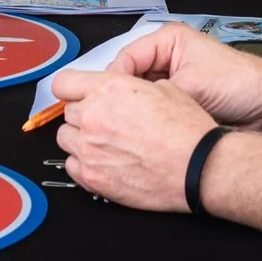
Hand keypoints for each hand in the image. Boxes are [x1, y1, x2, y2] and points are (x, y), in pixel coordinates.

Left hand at [48, 71, 220, 211]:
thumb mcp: (165, 88)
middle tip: (105, 120)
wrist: (198, 166)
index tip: (78, 93)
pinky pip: (72, 166)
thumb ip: (130, 87)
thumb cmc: (186, 130)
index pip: (63, 82)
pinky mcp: (92, 178)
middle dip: (84, 113)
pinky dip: (83, 163)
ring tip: (105, 142)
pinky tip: (105, 161)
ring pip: (65, 139)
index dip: (72, 87)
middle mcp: (93, 117)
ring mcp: (89, 150)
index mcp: (109, 89)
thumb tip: (122, 91)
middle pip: (68, 112)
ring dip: (80, 138)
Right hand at [103, 21, 261, 126]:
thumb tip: (126, 105)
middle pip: (130, 76)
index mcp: (168, 40)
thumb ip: (156, 94)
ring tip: (128, 124)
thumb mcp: (190, 85)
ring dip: (136, 108)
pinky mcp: (178, 96)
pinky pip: (154, 106)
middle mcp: (167, 56)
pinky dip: (149, 116)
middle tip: (113, 117)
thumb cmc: (239, 83)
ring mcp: (172, 77)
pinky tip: (143, 129)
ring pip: (140, 94)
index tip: (106, 102)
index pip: (126, 58)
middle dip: (123, 97)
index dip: (115, 82)